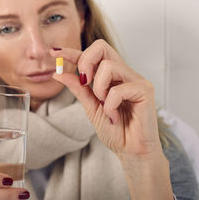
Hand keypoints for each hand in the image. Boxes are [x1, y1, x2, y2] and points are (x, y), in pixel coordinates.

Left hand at [50, 39, 161, 159]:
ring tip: (103, 105)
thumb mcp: (90, 107)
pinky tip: (114, 116)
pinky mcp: (145, 90)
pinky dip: (110, 105)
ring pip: (108, 66)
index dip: (71, 52)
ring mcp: (136, 80)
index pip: (91, 55)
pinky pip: (118, 89)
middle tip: (84, 82)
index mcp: (110, 76)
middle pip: (102, 47)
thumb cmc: (115, 130)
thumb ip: (78, 89)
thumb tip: (57, 73)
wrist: (131, 152)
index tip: (53, 52)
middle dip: (85, 61)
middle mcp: (124, 74)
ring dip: (99, 88)